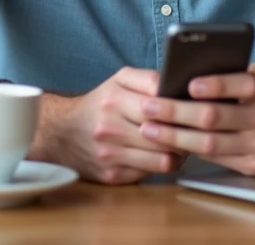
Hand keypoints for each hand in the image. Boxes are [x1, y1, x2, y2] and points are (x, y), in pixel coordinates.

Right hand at [27, 67, 184, 184]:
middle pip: (164, 135)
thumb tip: (176, 85)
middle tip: (193, 130)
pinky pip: (149, 173)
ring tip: (180, 144)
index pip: (161, 106)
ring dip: (177, 153)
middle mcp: (110, 128)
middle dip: (184, 134)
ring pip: (162, 159)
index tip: (193, 110)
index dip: (182, 110)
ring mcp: (110, 155)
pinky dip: (160, 165)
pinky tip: (161, 155)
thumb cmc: (99, 104)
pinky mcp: (111, 175)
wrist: (61, 132)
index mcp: (114, 100)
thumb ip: (147, 78)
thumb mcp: (118, 81)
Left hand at [137, 62, 254, 175]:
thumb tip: (188, 71)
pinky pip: (215, 160)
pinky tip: (168, 143)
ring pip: (210, 144)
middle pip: (215, 117)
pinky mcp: (254, 166)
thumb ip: (233, 72)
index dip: (216, 85)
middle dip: (177, 112)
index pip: (243, 85)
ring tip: (148, 128)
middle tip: (148, 106)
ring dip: (174, 136)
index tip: (189, 84)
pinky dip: (189, 150)